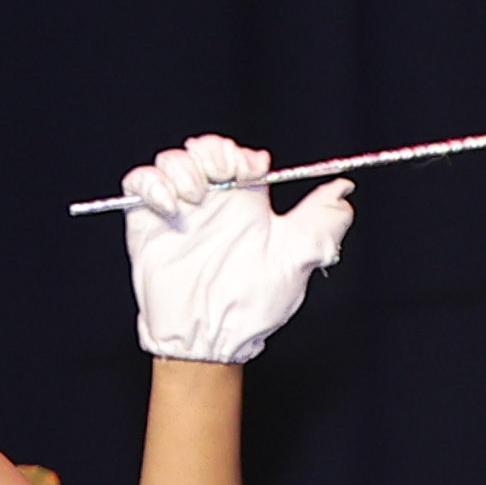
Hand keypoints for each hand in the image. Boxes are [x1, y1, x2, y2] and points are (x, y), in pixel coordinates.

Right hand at [121, 135, 355, 365]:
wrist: (211, 334)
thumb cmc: (254, 303)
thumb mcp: (298, 257)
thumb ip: (322, 221)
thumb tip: (344, 190)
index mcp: (247, 204)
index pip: (241, 157)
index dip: (243, 154)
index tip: (254, 170)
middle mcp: (213, 202)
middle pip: (205, 149)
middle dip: (212, 151)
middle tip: (223, 175)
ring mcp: (180, 208)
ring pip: (173, 159)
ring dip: (183, 168)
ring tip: (196, 198)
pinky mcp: (148, 219)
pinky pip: (141, 180)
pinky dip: (153, 183)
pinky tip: (170, 207)